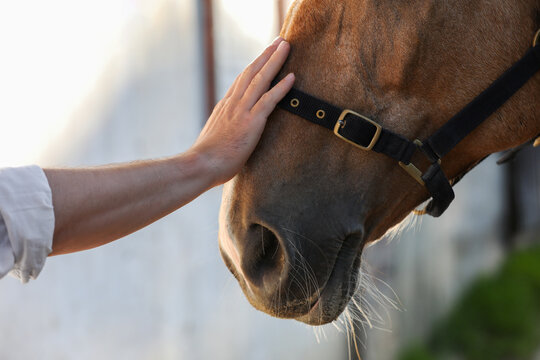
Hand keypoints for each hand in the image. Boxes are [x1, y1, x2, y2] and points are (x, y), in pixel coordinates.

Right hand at [191, 37, 294, 186]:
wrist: (200, 165)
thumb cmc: (206, 160)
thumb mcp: (213, 139)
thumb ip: (222, 132)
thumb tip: (225, 135)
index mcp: (224, 107)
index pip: (241, 81)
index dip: (254, 67)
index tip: (263, 56)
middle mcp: (233, 104)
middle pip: (251, 72)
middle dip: (266, 55)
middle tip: (279, 42)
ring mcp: (241, 111)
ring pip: (260, 80)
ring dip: (275, 61)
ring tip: (286, 46)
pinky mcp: (251, 122)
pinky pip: (269, 100)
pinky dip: (281, 87)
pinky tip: (292, 77)